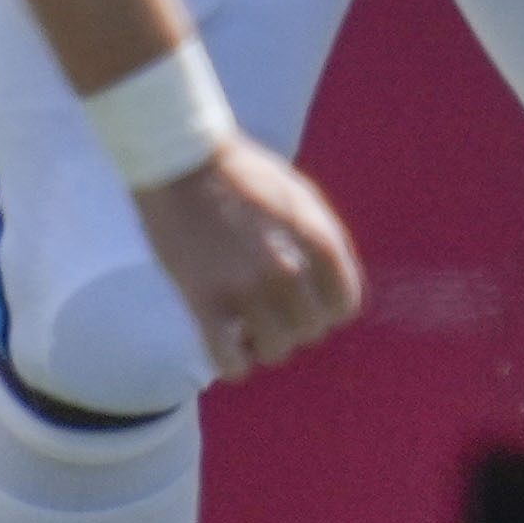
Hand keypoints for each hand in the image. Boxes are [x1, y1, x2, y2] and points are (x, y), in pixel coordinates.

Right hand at [138, 134, 360, 374]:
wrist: (179, 157)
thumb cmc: (240, 174)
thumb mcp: (299, 197)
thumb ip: (323, 242)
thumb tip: (335, 291)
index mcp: (317, 238)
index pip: (344, 306)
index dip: (324, 309)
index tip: (301, 302)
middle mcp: (288, 266)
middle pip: (309, 330)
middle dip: (290, 323)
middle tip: (266, 309)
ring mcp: (245, 285)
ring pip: (275, 350)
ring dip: (262, 344)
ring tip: (244, 326)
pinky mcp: (203, 299)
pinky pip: (230, 362)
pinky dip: (233, 365)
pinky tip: (225, 348)